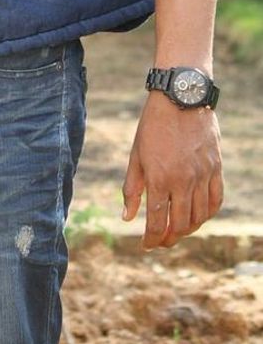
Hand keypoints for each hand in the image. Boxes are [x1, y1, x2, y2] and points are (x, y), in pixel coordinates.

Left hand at [121, 91, 222, 248]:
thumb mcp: (136, 155)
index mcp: (159, 178)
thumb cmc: (153, 126)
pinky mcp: (216, 169)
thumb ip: (132, 188)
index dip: (151, 239)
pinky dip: (207, 214)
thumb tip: (127, 217)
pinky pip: (216, 201)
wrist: (181, 99)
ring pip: (199, 216)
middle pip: (180, 225)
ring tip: (176, 230)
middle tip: (160, 241)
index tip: (146, 245)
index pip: (157, 222)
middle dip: (169, 239)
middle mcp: (183, 181)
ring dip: (187, 229)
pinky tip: (198, 216)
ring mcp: (203, 176)